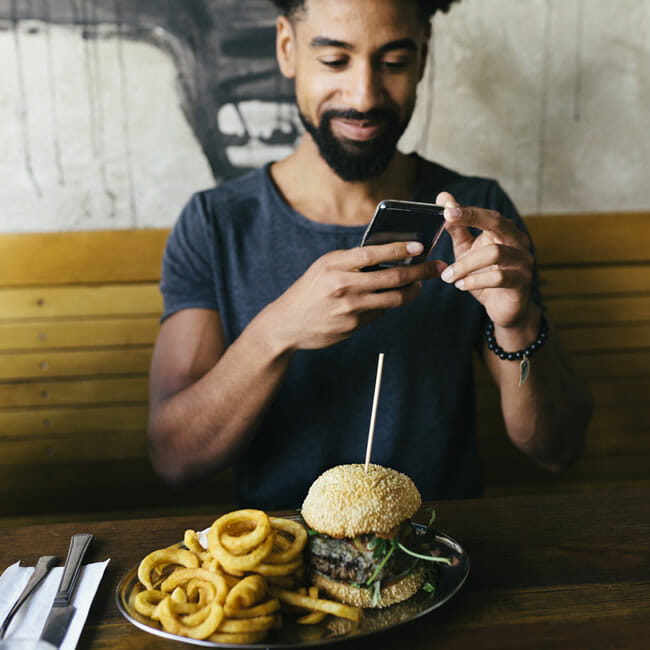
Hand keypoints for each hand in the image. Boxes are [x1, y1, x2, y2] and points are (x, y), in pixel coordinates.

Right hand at [262, 241, 444, 350]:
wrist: (286, 324)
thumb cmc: (309, 290)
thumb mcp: (324, 267)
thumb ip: (352, 261)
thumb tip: (389, 256)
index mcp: (335, 264)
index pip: (374, 253)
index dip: (400, 249)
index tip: (420, 247)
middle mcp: (343, 285)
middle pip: (392, 277)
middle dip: (419, 272)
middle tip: (435, 268)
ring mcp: (349, 308)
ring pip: (392, 299)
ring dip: (412, 292)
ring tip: (419, 286)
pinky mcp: (352, 326)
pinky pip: (379, 314)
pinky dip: (388, 305)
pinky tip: (392, 300)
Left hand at [436, 191, 534, 328]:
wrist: (503, 308)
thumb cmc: (485, 274)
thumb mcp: (466, 250)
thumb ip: (456, 227)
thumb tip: (443, 198)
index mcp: (504, 231)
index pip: (487, 215)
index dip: (467, 210)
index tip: (446, 208)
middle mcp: (517, 241)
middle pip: (498, 222)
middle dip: (473, 218)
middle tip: (448, 220)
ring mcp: (523, 261)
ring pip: (495, 253)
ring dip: (465, 264)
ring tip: (448, 276)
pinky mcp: (522, 282)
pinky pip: (498, 277)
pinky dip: (475, 281)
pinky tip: (460, 286)